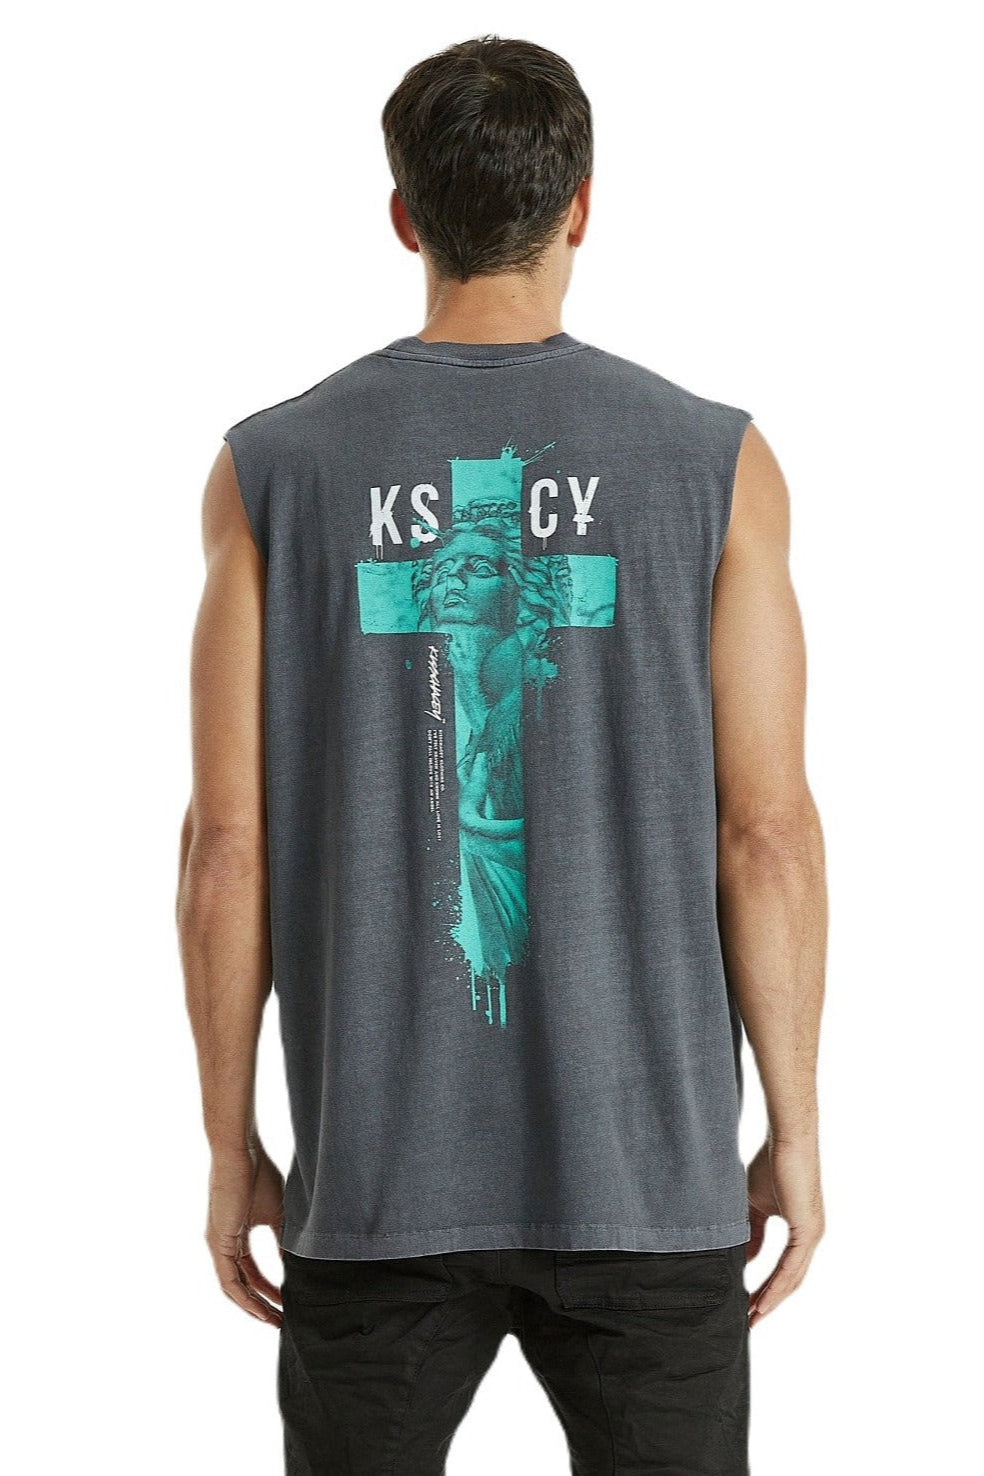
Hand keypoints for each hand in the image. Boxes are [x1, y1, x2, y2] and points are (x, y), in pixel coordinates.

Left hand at [205, 1141, 284, 1325]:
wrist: (241, 1153)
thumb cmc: (258, 1174)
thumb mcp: (277, 1214)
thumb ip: (282, 1241)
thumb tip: (294, 1267)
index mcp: (236, 1236)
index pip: (251, 1273)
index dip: (268, 1290)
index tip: (288, 1302)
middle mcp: (224, 1244)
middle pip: (242, 1285)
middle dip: (262, 1305)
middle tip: (282, 1321)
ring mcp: (218, 1245)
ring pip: (234, 1288)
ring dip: (253, 1307)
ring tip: (274, 1320)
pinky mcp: (218, 1243)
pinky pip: (228, 1280)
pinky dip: (243, 1297)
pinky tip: (259, 1308)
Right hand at [745, 1133, 824, 1327]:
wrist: (786, 1141)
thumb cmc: (770, 1164)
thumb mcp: (754, 1205)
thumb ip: (751, 1232)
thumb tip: (746, 1259)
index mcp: (801, 1231)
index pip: (784, 1269)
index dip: (767, 1289)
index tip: (748, 1304)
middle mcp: (810, 1237)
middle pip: (790, 1281)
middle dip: (769, 1302)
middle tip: (749, 1320)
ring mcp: (812, 1235)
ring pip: (792, 1279)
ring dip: (772, 1300)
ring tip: (753, 1317)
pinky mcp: (808, 1231)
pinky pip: (792, 1266)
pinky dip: (777, 1285)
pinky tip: (763, 1300)